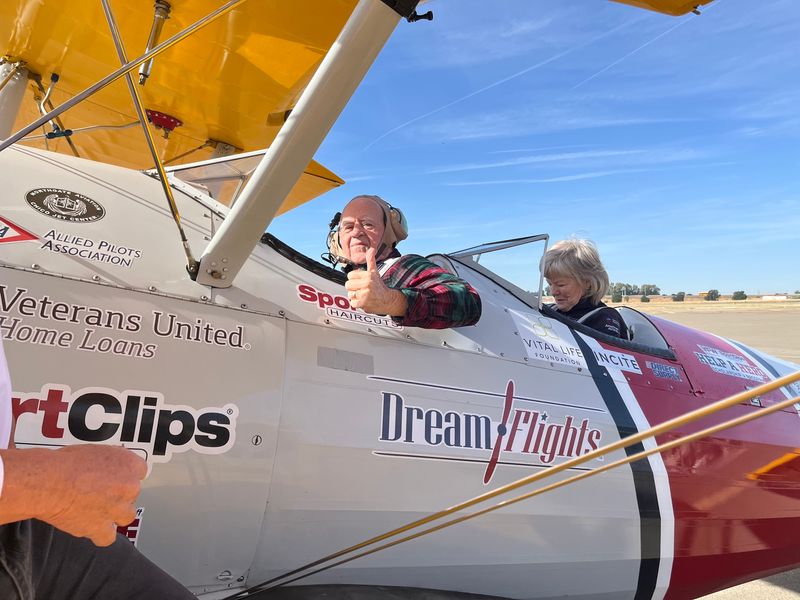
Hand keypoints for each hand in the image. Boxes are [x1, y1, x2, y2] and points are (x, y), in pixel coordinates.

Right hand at [2, 445, 146, 545]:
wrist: (49, 482)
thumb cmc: (66, 464)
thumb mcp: (96, 449)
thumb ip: (111, 459)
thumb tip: (111, 465)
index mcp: (130, 464)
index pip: (139, 471)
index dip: (124, 474)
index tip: (115, 477)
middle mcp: (129, 487)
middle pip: (132, 494)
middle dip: (118, 494)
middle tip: (100, 492)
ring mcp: (117, 509)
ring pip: (126, 516)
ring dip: (114, 514)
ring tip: (98, 510)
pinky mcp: (101, 528)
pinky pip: (107, 537)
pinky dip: (100, 534)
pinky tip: (92, 527)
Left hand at [345, 247, 407, 316]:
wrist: (388, 300)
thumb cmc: (379, 286)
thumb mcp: (375, 272)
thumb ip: (371, 261)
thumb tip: (371, 249)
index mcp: (368, 275)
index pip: (350, 275)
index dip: (354, 279)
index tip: (360, 282)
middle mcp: (366, 284)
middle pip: (347, 285)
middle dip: (353, 288)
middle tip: (361, 289)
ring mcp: (364, 294)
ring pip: (349, 294)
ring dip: (355, 296)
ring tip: (363, 295)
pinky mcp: (363, 303)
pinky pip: (352, 303)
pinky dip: (357, 304)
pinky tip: (364, 301)